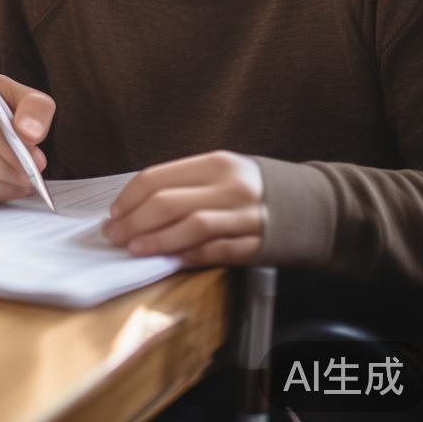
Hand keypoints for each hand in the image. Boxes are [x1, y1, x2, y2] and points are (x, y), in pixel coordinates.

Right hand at [0, 74, 54, 203]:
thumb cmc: (10, 111)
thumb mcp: (29, 99)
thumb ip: (35, 107)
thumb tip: (29, 133)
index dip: (4, 141)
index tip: (35, 158)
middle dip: (7, 169)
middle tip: (33, 175)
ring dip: (4, 185)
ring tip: (27, 182)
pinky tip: (12, 187)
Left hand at [103, 150, 264, 265]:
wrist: (308, 205)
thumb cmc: (248, 187)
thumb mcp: (217, 171)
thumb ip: (181, 183)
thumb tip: (133, 205)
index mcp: (214, 163)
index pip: (157, 178)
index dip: (129, 198)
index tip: (114, 213)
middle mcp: (229, 187)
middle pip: (168, 203)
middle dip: (134, 221)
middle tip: (114, 235)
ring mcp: (245, 217)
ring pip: (191, 228)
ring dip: (157, 241)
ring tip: (134, 248)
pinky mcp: (256, 245)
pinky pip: (215, 252)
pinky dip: (189, 255)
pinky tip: (170, 259)